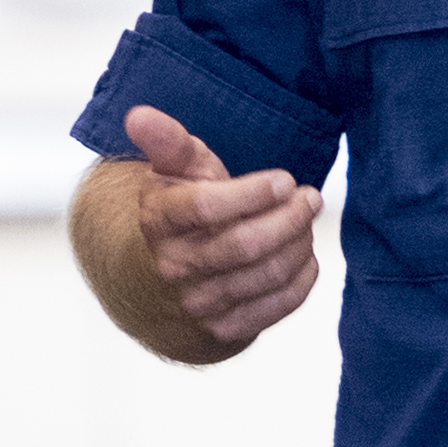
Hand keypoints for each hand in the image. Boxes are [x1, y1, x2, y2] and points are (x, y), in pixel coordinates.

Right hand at [121, 106, 321, 352]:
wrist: (175, 276)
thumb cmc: (187, 210)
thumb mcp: (177, 170)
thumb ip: (167, 141)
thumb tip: (138, 116)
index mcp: (158, 220)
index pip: (205, 207)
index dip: (252, 194)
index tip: (285, 180)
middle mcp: (173, 267)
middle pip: (243, 245)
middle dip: (288, 218)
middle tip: (309, 198)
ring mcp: (198, 304)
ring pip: (266, 275)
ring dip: (298, 243)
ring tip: (305, 221)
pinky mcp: (226, 330)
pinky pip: (278, 305)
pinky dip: (301, 277)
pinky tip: (302, 254)